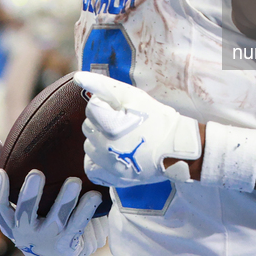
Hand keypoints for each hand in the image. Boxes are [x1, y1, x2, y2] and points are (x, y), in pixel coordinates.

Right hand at [0, 165, 102, 255]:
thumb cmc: (34, 218)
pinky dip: (86, 210)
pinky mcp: (68, 242)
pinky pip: (78, 225)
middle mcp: (27, 232)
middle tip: (36, 174)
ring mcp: (48, 238)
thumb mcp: (18, 204)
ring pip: (56, 220)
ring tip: (74, 181)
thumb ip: (9, 173)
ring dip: (65, 200)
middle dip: (29, 195)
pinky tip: (95, 194)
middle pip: (25, 214)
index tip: (1, 172)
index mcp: (12, 222)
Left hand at [74, 71, 200, 186]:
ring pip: (88, 146)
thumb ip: (103, 85)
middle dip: (101, 121)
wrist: (177, 148)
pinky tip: (110, 154)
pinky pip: (91, 168)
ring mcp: (108, 166)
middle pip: (88, 126)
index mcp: (110, 126)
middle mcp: (105, 148)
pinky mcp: (113, 179)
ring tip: (119, 137)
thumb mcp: (133, 96)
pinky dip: (97, 160)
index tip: (122, 109)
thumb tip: (78, 77)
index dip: (107, 105)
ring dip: (99, 139)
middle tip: (122, 122)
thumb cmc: (157, 119)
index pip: (92, 108)